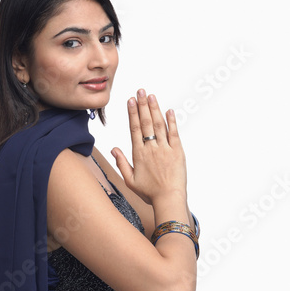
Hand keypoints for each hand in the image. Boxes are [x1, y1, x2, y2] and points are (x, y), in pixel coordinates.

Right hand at [111, 89, 187, 204]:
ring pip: (159, 125)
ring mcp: (165, 149)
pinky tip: (169, 111)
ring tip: (152, 96)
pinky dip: (172, 122)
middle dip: (143, 105)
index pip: (134, 129)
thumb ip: (121, 163)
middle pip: (146, 123)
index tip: (130, 100)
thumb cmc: (149, 193)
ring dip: (155, 109)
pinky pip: (174, 134)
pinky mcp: (178, 152)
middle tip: (141, 91)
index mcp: (139, 154)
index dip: (132, 113)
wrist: (168, 199)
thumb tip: (113, 149)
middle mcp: (151, 149)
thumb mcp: (130, 180)